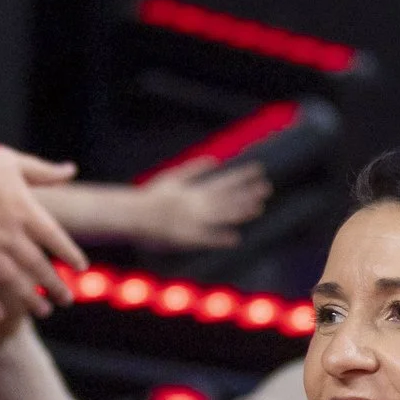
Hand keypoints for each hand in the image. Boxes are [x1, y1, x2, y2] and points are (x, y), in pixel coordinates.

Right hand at [0, 146, 88, 331]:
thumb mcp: (16, 162)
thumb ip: (44, 172)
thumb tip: (71, 170)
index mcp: (24, 209)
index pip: (55, 238)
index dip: (70, 254)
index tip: (80, 268)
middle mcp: (8, 233)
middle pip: (37, 265)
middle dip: (54, 285)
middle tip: (66, 300)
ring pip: (11, 280)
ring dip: (29, 298)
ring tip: (43, 311)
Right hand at [133, 157, 271, 250]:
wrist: (133, 215)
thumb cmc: (151, 197)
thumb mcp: (173, 177)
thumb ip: (193, 169)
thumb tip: (214, 160)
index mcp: (195, 191)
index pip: (225, 182)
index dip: (242, 177)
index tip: (258, 170)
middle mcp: (198, 205)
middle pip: (228, 198)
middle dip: (248, 193)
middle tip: (267, 188)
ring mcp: (194, 221)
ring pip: (222, 216)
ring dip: (241, 212)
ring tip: (259, 208)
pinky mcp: (185, 237)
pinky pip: (206, 239)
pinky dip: (220, 238)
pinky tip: (235, 239)